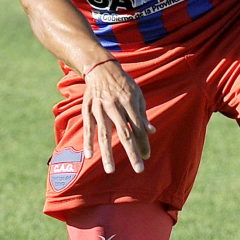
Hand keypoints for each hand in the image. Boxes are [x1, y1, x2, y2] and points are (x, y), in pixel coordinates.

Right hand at [81, 59, 154, 173]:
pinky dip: (88, 142)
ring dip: (107, 153)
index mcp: (129, 102)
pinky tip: (89, 156)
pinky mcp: (88, 110)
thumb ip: (142, 114)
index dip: (143, 142)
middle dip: (132, 152)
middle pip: (124, 133)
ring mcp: (99, 109)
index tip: (147, 156)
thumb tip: (151, 131)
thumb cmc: (124, 84)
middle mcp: (114, 106)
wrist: (102, 69)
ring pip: (104, 135)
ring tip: (110, 170)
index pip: (138, 127)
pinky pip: (88, 128)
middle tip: (138, 169)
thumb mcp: (137, 95)